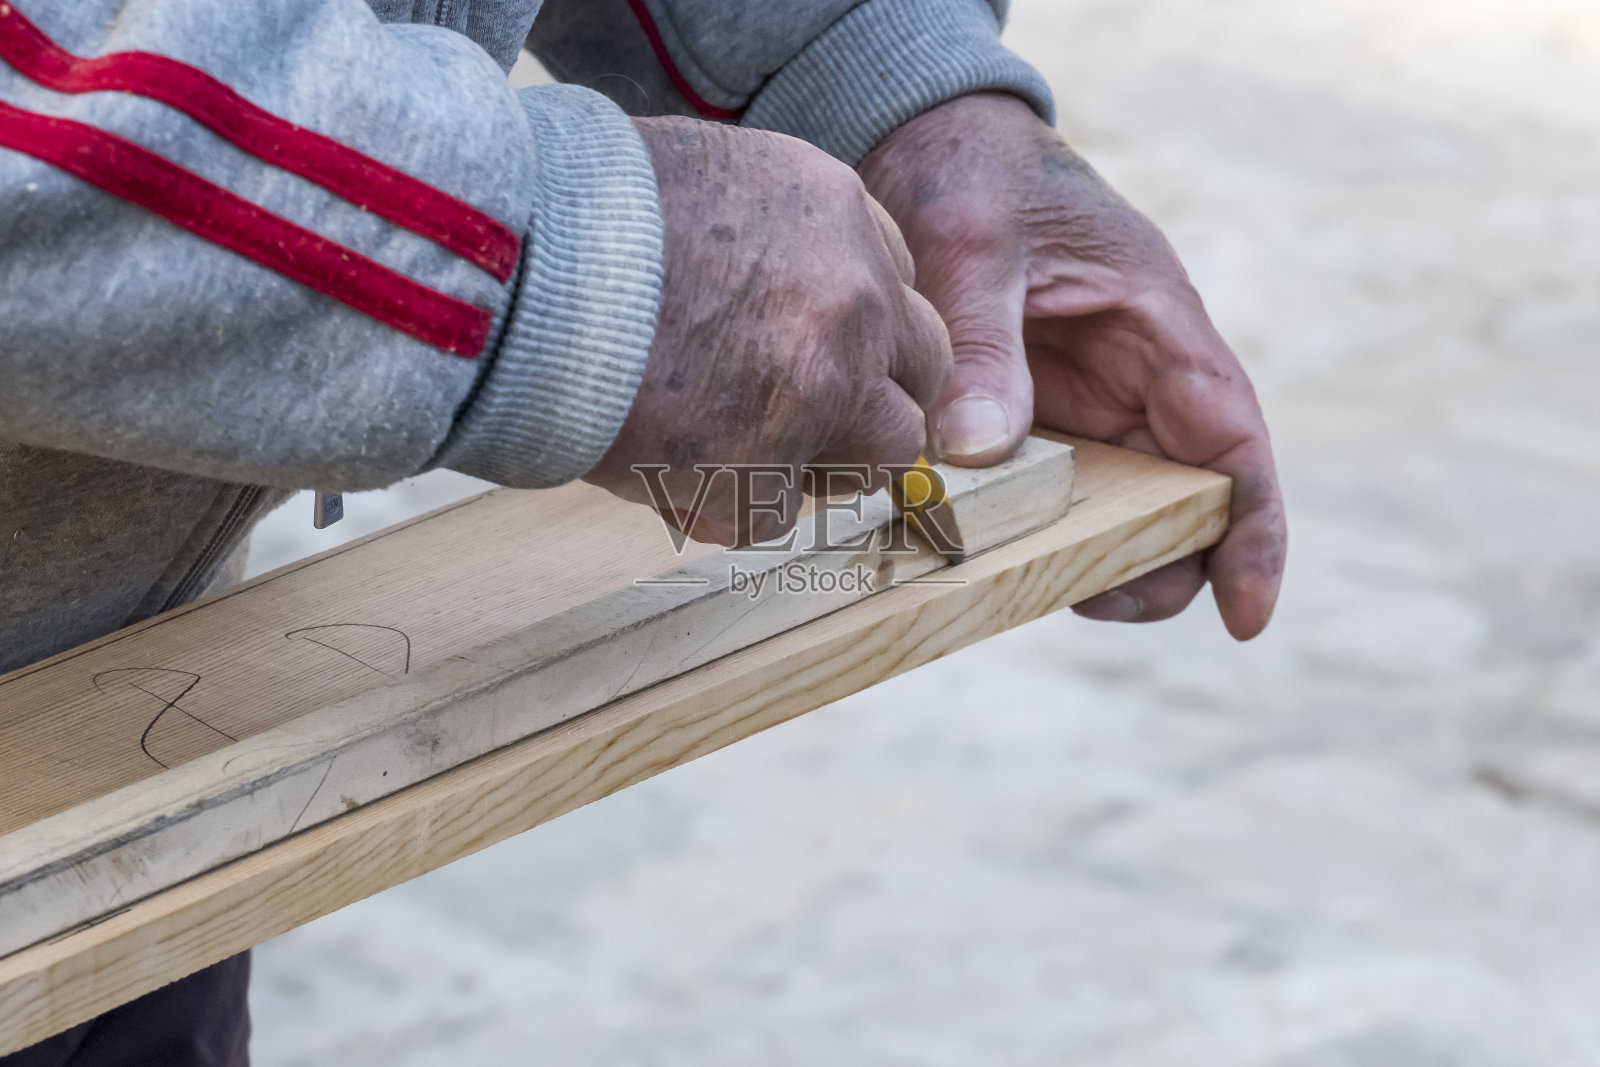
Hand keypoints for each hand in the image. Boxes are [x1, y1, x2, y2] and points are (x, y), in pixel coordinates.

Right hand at [587, 118, 951, 546]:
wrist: (504, 268)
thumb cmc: (570, 218)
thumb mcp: (702, 182)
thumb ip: (773, 241)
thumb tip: (776, 304)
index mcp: (838, 213)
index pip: (895, 290)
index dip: (857, 335)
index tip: (815, 358)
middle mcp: (854, 296)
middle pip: (919, 372)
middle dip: (869, 404)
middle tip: (799, 423)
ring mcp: (821, 388)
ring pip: (883, 454)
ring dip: (819, 464)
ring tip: (732, 452)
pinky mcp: (766, 469)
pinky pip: (776, 514)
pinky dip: (725, 505)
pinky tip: (661, 467)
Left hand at [859, 93, 1285, 638]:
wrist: (927, 139)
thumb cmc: (972, 172)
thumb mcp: (973, 247)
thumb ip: (982, 345)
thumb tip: (978, 453)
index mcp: (1156, 321)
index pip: (1231, 439)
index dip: (1251, 530)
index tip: (1247, 617)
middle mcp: (1136, 368)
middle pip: (1182, 491)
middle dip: (1160, 563)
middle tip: (1093, 604)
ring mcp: (1086, 392)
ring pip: (1122, 499)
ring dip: (1098, 554)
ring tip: (1040, 589)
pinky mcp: (1034, 405)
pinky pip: (1057, 483)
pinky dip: (1039, 527)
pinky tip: (995, 556)